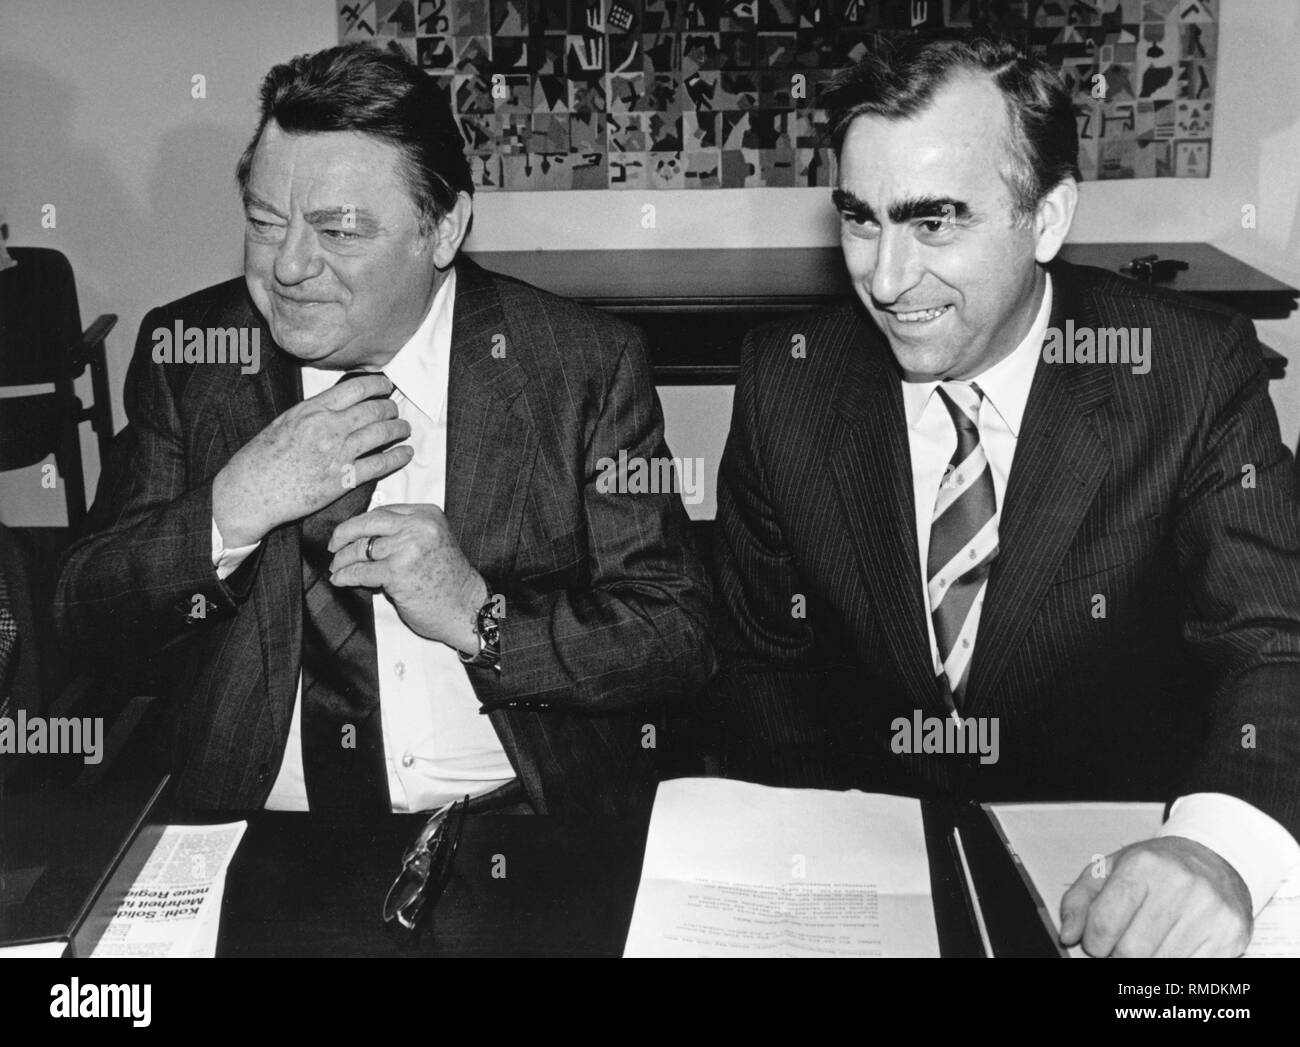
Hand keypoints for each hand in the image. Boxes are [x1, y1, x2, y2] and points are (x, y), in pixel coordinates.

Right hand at [212, 374, 412, 545]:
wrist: (250, 492)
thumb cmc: (261, 459)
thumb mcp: (284, 423)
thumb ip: (313, 412)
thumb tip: (338, 403)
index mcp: (312, 410)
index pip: (356, 388)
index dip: (378, 385)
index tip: (386, 386)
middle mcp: (328, 428)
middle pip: (374, 410)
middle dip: (391, 408)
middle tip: (395, 410)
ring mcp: (337, 453)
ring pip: (382, 433)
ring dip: (399, 429)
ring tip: (404, 428)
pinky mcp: (343, 479)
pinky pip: (381, 464)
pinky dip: (398, 457)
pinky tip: (405, 453)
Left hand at [327, 504, 486, 653]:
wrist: (466, 607)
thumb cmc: (449, 580)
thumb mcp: (433, 542)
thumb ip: (406, 533)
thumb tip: (366, 535)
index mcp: (427, 515)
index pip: (383, 512)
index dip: (361, 523)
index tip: (348, 532)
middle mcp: (418, 527)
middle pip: (368, 523)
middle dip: (343, 534)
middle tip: (333, 545)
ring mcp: (408, 549)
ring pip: (361, 549)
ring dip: (342, 559)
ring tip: (336, 567)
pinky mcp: (397, 573)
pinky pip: (361, 571)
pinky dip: (346, 576)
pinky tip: (341, 580)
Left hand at [1059, 836, 1251, 956]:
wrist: (1213, 860)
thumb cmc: (1155, 868)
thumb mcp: (1109, 870)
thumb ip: (1079, 901)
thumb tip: (1069, 935)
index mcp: (1143, 866)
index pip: (1105, 924)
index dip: (1094, 943)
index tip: (1097, 942)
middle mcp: (1180, 885)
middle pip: (1132, 952)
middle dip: (1119, 955)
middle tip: (1123, 944)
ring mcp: (1209, 911)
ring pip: (1161, 964)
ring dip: (1147, 960)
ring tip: (1149, 942)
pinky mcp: (1230, 934)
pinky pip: (1191, 969)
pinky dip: (1174, 964)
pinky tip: (1172, 946)